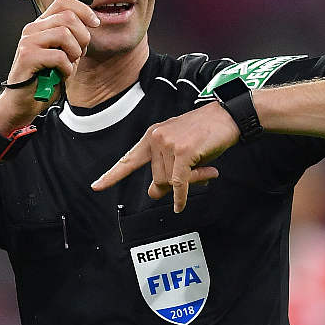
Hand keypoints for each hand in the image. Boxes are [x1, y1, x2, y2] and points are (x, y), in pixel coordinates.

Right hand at [0, 0, 98, 132]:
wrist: (24, 102)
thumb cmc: (45, 80)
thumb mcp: (66, 55)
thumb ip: (74, 39)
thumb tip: (91, 23)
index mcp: (43, 26)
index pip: (63, 2)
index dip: (84, 10)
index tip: (95, 23)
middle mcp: (33, 29)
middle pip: (68, 17)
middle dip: (82, 37)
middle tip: (77, 55)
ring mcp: (28, 41)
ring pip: (64, 34)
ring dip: (74, 53)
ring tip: (66, 66)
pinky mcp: (27, 56)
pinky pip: (59, 56)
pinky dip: (66, 68)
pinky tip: (59, 74)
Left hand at [90, 102, 238, 211]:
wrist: (228, 117)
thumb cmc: (207, 133)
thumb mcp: (182, 151)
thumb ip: (166, 170)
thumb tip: (154, 194)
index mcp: (152, 136)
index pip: (129, 159)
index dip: (112, 175)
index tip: (97, 186)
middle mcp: (156, 138)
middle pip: (157, 178)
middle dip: (173, 184)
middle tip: (195, 176)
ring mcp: (168, 144)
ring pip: (169, 181)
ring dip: (189, 182)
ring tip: (206, 170)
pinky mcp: (183, 152)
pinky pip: (178, 183)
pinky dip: (180, 197)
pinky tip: (179, 206)